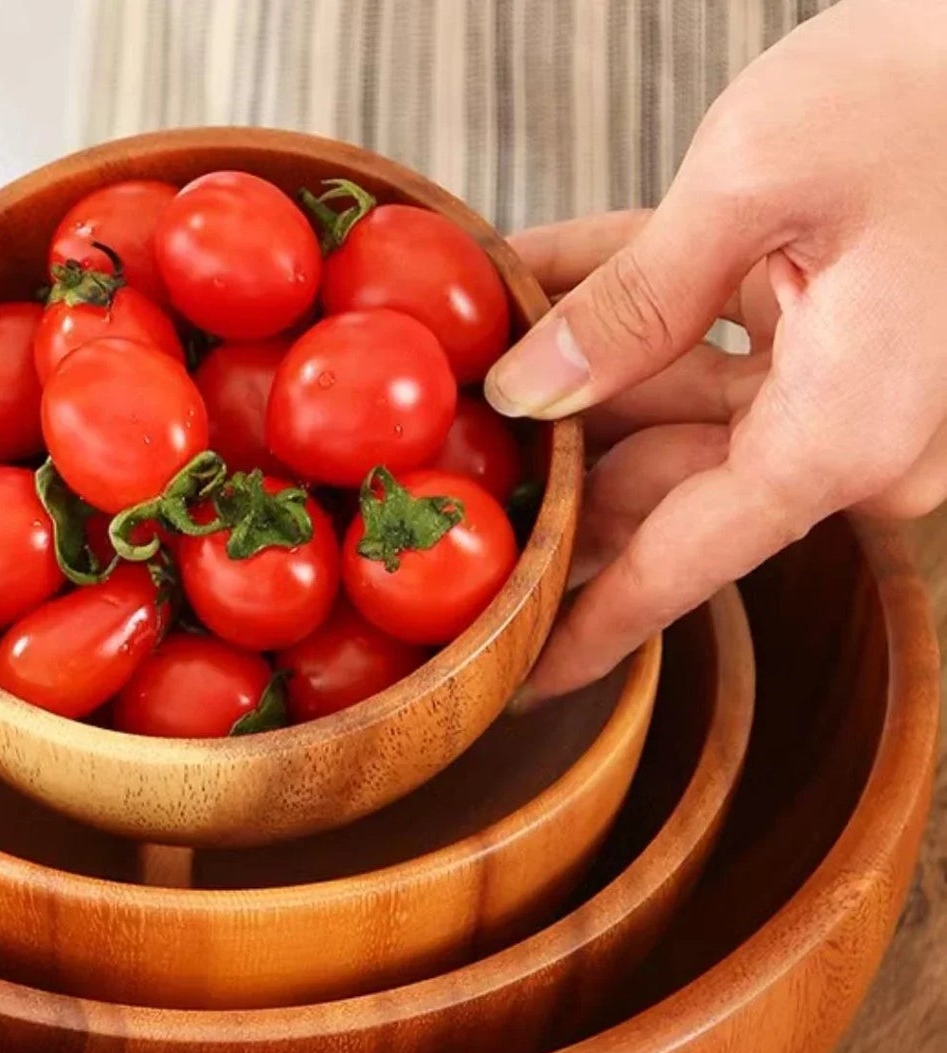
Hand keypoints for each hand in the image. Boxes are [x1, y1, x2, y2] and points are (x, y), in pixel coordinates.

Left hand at [485, 0, 946, 700]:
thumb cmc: (936, 86)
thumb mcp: (757, 184)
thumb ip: (630, 306)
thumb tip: (528, 394)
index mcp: (841, 437)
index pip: (680, 568)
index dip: (586, 625)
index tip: (514, 675)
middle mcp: (853, 439)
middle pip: (662, 491)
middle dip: (553, 461)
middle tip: (445, 449)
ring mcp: (851, 392)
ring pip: (673, 417)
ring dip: (574, 372)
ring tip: (472, 338)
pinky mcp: (842, 337)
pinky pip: (711, 346)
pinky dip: (627, 312)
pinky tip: (532, 277)